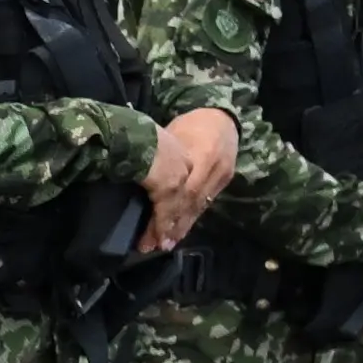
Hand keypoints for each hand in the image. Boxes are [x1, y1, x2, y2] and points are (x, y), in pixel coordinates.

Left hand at [141, 106, 244, 250]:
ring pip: (198, 207)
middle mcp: (214, 169)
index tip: (149, 230)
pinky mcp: (224, 181)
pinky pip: (205, 204)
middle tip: (153, 245)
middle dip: (170, 226)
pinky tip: (179, 232)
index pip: (182, 191)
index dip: (165, 213)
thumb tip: (138, 176)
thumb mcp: (173, 135)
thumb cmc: (191, 124)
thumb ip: (164, 160)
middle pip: (190, 203)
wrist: (224, 117)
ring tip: (165, 245)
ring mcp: (221, 176)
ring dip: (181, 228)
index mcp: (201, 154)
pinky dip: (190, 218)